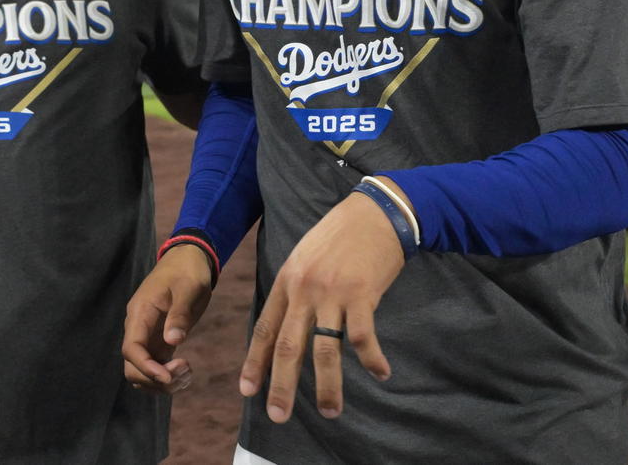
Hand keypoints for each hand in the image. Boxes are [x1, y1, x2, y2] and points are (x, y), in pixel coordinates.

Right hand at [122, 244, 212, 393]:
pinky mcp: (159, 341)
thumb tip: (173, 341)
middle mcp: (139, 327)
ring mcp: (148, 336)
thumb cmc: (188, 270)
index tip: (167, 376)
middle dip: (155, 379)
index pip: (131, 348)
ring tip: (187, 374)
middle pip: (132, 367)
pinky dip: (167, 377)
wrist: (188, 259)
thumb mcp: (189, 288)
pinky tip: (185, 373)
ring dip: (161, 382)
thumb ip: (180, 313)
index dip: (146, 367)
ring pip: (142, 372)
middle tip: (184, 372)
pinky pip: (155, 367)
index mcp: (141, 312)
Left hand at [240, 191, 399, 422]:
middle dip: (281, 385)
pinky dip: (371, 359)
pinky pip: (363, 337)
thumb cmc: (340, 236)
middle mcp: (305, 290)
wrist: (374, 212)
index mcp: (287, 281)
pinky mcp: (362, 294)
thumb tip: (288, 322)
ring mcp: (333, 293)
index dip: (255, 361)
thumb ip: (295, 288)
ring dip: (328, 386)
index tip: (247, 390)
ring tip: (330, 411)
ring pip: (325, 349)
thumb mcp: (305, 256)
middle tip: (277, 416)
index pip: (265, 328)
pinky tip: (380, 373)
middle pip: (288, 345)